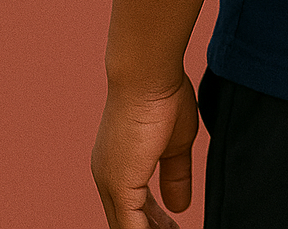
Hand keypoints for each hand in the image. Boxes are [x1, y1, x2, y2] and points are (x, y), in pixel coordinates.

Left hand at [92, 75, 198, 228]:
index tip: (172, 227)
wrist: (148, 74)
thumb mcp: (176, 144)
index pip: (133, 207)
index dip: (153, 222)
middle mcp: (108, 176)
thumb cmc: (162, 95)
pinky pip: (131, 227)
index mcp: (119, 165)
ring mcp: (110, 182)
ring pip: (126, 227)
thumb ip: (175, 175)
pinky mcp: (119, 186)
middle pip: (127, 221)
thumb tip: (179, 204)